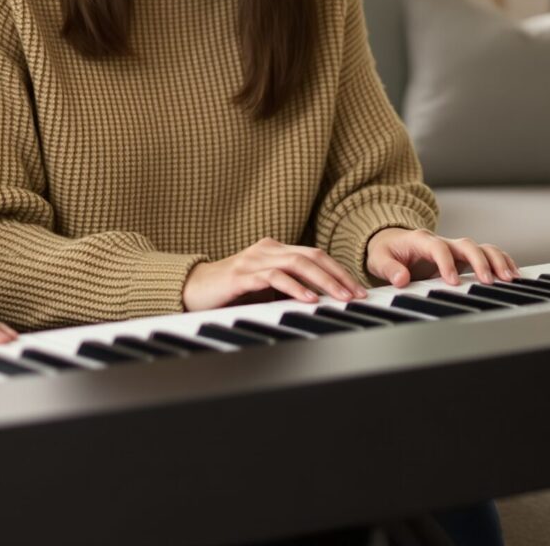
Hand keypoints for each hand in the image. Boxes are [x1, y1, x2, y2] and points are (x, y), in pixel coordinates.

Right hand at [182, 238, 368, 310]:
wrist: (191, 289)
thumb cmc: (230, 291)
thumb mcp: (265, 289)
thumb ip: (289, 289)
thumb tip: (324, 301)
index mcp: (274, 250)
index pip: (315, 255)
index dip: (339, 271)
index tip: (358, 290)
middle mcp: (266, 249)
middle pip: (311, 256)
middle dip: (338, 276)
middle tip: (357, 295)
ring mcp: (253, 260)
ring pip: (297, 264)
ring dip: (323, 282)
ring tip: (340, 298)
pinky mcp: (241, 275)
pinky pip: (273, 278)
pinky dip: (294, 288)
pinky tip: (309, 299)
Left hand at [366, 228, 518, 287]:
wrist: (391, 242)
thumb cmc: (386, 251)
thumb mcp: (379, 259)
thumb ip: (389, 268)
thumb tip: (401, 279)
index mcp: (421, 239)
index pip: (438, 247)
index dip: (446, 263)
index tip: (452, 281)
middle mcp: (442, 241)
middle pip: (466, 244)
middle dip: (480, 261)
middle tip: (489, 281)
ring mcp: (455, 248)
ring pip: (481, 247)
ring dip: (497, 261)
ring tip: (509, 278)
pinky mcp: (463, 257)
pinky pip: (487, 255)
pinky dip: (501, 262)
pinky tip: (513, 275)